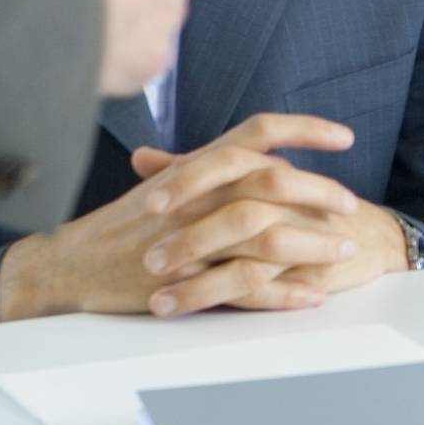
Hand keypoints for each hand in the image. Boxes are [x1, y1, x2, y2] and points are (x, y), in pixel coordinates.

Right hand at [0, 114, 357, 319]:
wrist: (72, 264)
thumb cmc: (121, 224)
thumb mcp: (166, 183)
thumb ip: (212, 169)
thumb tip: (262, 157)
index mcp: (198, 166)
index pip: (259, 132)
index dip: (305, 130)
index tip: (345, 137)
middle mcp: (198, 194)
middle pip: (273, 182)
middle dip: (321, 191)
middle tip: (352, 204)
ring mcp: (192, 237)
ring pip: (267, 235)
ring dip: (313, 243)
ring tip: (345, 249)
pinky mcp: (187, 281)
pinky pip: (247, 287)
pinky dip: (285, 292)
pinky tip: (313, 294)